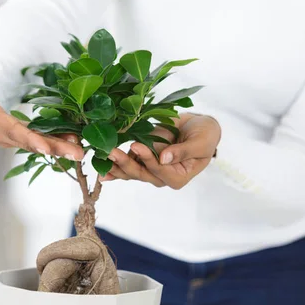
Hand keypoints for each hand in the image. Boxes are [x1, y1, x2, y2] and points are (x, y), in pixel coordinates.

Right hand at [0, 58, 83, 160]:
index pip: (11, 130)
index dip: (28, 139)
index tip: (45, 147)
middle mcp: (4, 134)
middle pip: (31, 143)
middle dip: (54, 149)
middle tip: (78, 153)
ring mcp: (14, 139)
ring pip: (38, 146)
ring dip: (60, 149)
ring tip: (81, 152)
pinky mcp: (22, 139)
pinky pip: (41, 143)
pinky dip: (57, 144)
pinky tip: (76, 143)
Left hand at [101, 113, 220, 188]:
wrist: (199, 127)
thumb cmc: (205, 135)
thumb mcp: (200, 143)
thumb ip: (183, 151)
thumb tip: (163, 159)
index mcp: (178, 177)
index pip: (160, 170)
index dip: (148, 159)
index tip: (137, 145)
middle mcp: (162, 177)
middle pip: (140, 173)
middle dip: (125, 164)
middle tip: (111, 152)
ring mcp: (150, 169)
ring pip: (130, 171)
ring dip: (115, 165)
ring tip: (100, 158)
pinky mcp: (142, 160)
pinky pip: (126, 164)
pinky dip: (113, 164)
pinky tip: (99, 165)